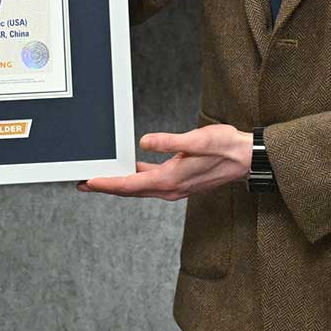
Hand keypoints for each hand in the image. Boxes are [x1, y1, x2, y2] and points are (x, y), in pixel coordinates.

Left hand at [77, 125, 250, 199]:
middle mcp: (170, 188)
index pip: (130, 185)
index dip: (107, 183)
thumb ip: (169, 142)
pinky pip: (151, 182)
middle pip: (130, 190)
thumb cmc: (225, 147)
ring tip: (101, 177)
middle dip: (106, 186)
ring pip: (139, 187)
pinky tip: (131, 167)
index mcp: (170, 180)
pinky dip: (136, 177)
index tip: (88, 182)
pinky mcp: (180, 181)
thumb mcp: (197, 140)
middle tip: (83, 183)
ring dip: (119, 183)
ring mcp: (175, 186)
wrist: (246, 158)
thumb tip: (143, 142)